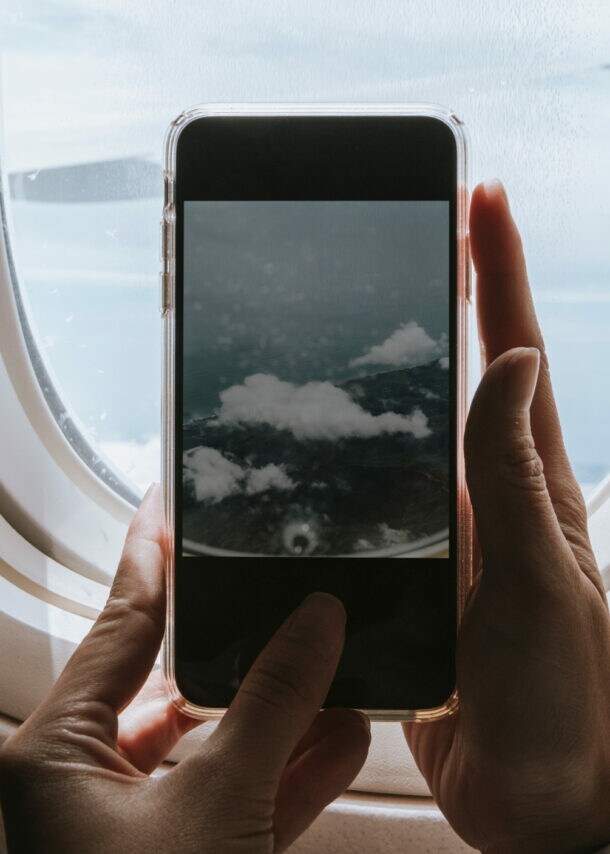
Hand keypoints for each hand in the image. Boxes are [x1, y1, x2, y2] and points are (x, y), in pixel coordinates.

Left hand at [0, 485, 369, 852]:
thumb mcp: (215, 805)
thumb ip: (271, 707)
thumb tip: (317, 622)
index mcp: (54, 755)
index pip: (118, 623)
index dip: (150, 554)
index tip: (168, 501)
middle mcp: (81, 784)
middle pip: (171, 683)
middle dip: (240, 646)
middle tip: (278, 592)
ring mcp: (128, 828)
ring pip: (211, 747)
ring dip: (279, 716)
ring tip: (332, 667)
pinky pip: (233, 800)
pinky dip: (286, 775)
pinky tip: (339, 742)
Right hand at [404, 181, 609, 852]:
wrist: (535, 795)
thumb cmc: (564, 702)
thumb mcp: (544, 584)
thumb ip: (517, 482)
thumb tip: (512, 364)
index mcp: (532, 486)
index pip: (515, 354)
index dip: (499, 273)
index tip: (482, 199)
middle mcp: (491, 496)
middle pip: (464, 376)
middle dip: (447, 297)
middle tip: (413, 233)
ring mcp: (451, 533)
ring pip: (417, 433)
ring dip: (392, 373)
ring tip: (347, 320)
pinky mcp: (414, 574)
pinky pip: (380, 500)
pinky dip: (355, 461)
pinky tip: (321, 446)